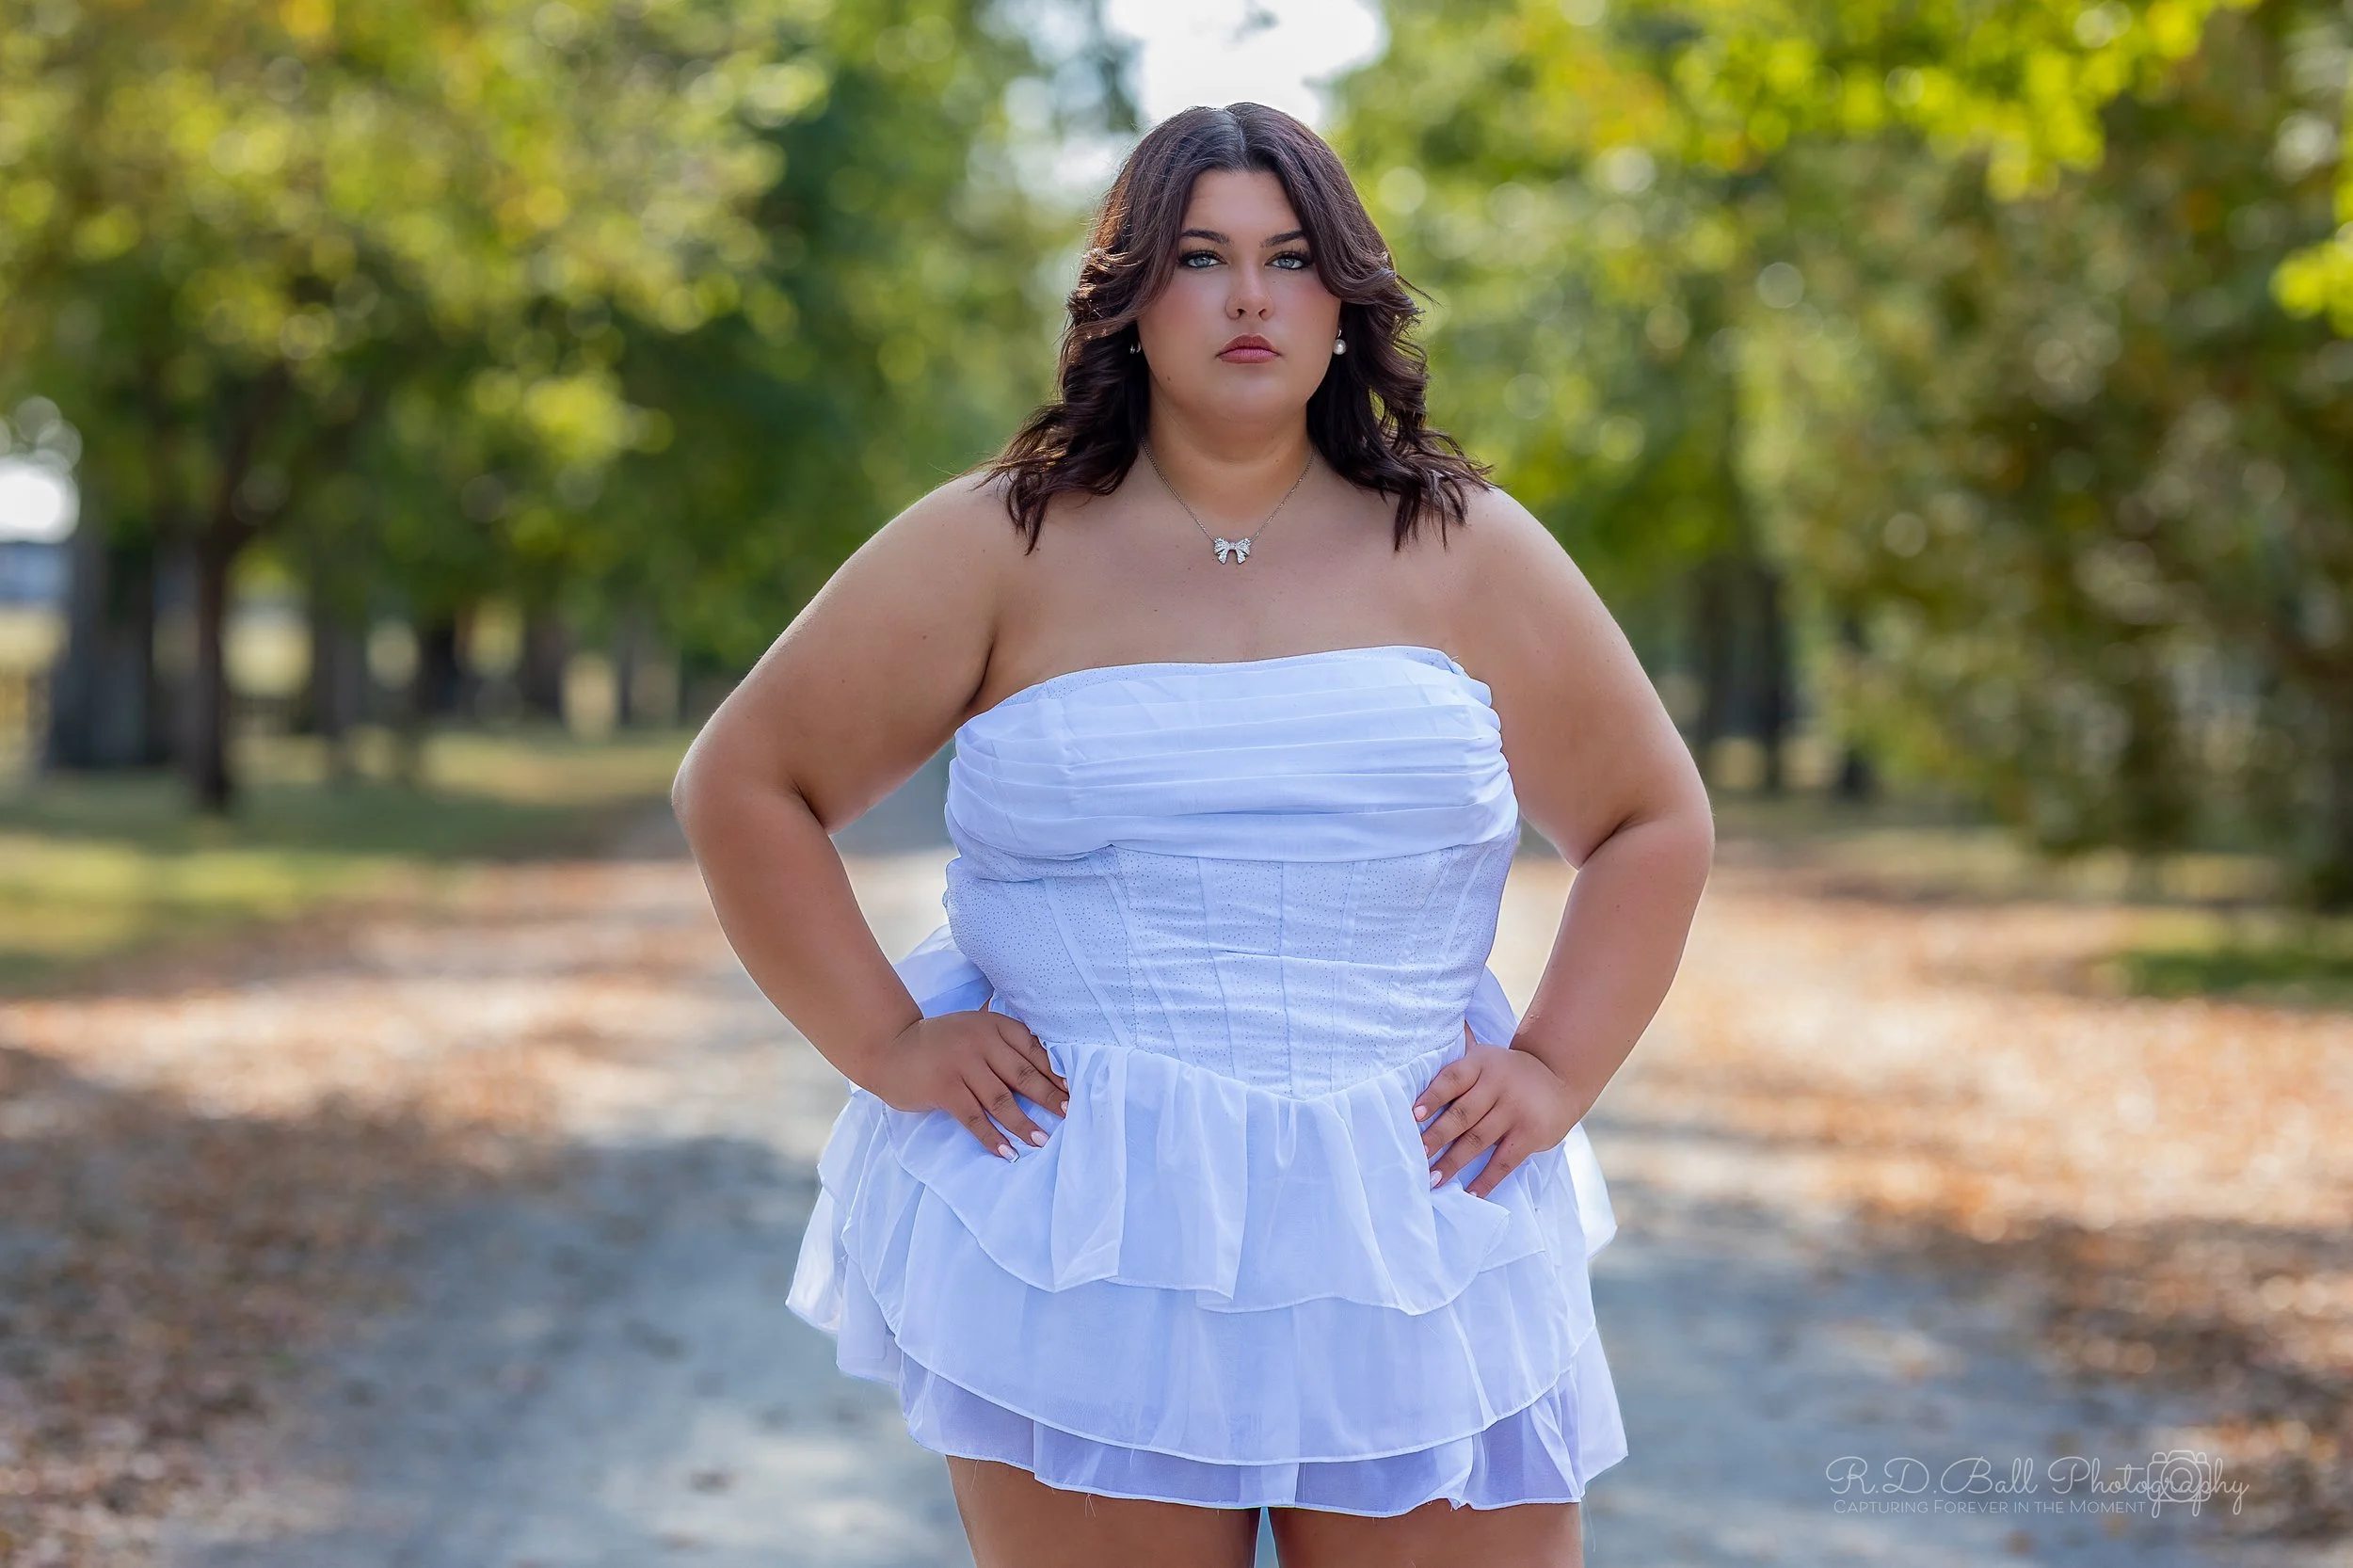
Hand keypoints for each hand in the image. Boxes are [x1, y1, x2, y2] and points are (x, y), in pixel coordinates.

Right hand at [863, 1010, 1070, 1160]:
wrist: (890, 1047)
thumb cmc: (939, 1044)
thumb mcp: (973, 1033)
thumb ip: (1002, 1046)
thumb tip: (1046, 1076)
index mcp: (993, 1025)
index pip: (1033, 1049)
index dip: (1055, 1073)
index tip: (1072, 1091)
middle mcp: (981, 1041)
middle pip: (1023, 1074)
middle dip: (1048, 1098)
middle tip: (1067, 1115)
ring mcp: (962, 1064)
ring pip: (1002, 1099)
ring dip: (1023, 1123)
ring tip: (1041, 1140)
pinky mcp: (944, 1088)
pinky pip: (974, 1117)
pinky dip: (992, 1137)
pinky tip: (1006, 1151)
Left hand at [1413, 1025, 1578, 1198]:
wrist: (1560, 1080)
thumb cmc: (1509, 1072)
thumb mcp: (1486, 1056)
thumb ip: (1460, 1050)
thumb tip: (1430, 1027)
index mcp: (1481, 1064)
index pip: (1452, 1079)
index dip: (1432, 1097)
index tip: (1412, 1116)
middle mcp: (1498, 1085)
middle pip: (1462, 1114)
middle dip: (1437, 1137)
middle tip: (1416, 1156)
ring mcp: (1516, 1110)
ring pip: (1479, 1140)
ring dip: (1454, 1162)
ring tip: (1433, 1179)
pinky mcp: (1531, 1134)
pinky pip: (1505, 1161)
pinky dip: (1487, 1179)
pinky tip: (1470, 1192)